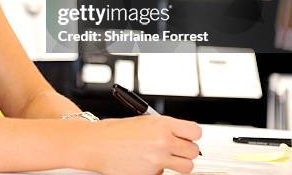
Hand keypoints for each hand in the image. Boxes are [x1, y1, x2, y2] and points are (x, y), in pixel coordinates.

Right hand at [76, 115, 201, 174]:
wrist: (95, 144)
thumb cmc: (114, 132)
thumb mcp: (143, 122)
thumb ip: (164, 128)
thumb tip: (180, 135)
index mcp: (162, 124)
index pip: (195, 131)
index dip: (191, 135)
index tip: (186, 137)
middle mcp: (163, 142)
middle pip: (193, 152)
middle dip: (185, 151)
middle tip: (173, 149)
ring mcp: (158, 160)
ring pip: (186, 167)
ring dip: (177, 164)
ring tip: (161, 158)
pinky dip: (157, 171)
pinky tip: (144, 163)